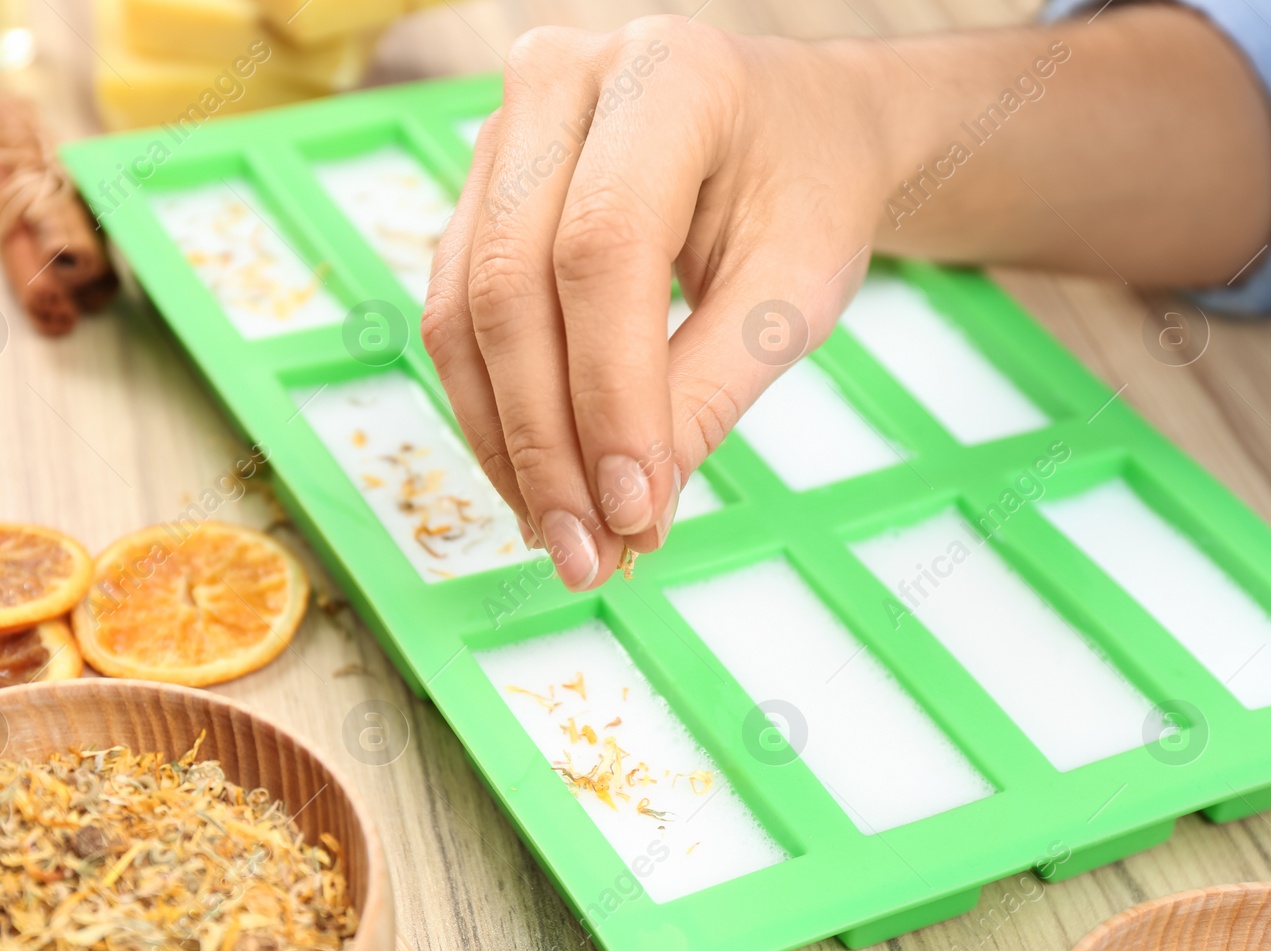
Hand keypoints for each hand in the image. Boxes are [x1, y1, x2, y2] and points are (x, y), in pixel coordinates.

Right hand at [422, 16, 901, 590]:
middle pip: (512, 285)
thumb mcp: (797, 287)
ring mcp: (504, 132)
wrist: (799, 131)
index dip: (609, 395)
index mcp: (665, 76)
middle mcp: (561, 82)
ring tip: (565, 538)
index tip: (633, 511)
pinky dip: (496, 413)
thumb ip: (712, 388)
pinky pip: (458, 316)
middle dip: (546, 441)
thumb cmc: (812, 193)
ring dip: (507, 443)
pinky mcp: (481, 193)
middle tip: (589, 554)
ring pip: (465, 311)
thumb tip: (629, 512)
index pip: (604, 251)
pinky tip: (539, 484)